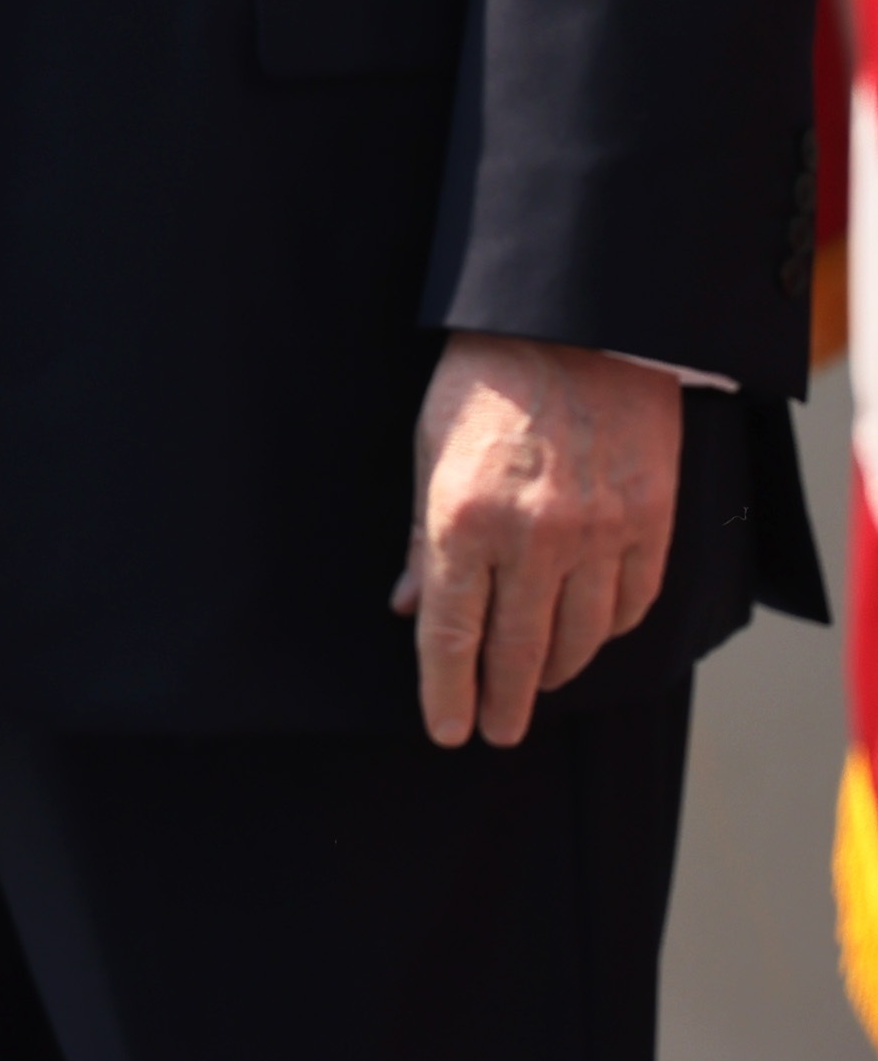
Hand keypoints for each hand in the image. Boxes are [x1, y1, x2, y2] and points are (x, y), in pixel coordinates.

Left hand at [390, 333, 679, 748]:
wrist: (574, 328)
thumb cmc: (483, 384)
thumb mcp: (429, 452)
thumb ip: (424, 539)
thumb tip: (411, 609)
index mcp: (464, 519)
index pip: (453, 635)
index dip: (447, 692)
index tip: (447, 731)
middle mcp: (533, 538)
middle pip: (517, 649)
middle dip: (503, 701)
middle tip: (496, 732)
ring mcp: (599, 534)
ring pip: (580, 637)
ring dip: (554, 671)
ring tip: (535, 689)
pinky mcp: (650, 523)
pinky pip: (630, 604)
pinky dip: (607, 632)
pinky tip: (588, 641)